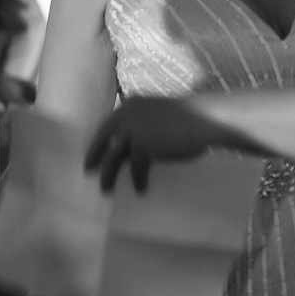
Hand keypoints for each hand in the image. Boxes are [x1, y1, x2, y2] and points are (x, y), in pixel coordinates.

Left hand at [84, 95, 218, 193]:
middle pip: (104, 140)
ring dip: (109, 176)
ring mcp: (134, 130)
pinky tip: (141, 190)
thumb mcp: (157, 120)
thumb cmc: (189, 120)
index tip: (94, 154)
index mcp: (131, 105)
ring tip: (107, 190)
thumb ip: (141, 130)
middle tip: (89, 171)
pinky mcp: (143, 146)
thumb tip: (126, 153)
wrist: (206, 119)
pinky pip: (135, 168)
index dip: (99, 141)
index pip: (107, 125)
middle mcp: (127, 115)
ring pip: (114, 158)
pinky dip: (138, 180)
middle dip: (94, 157)